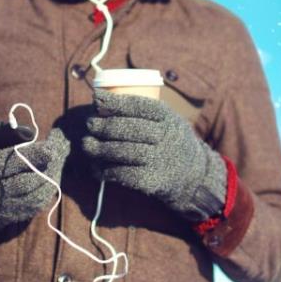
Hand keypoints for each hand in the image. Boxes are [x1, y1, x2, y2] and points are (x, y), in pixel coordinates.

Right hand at [0, 108, 70, 234]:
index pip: (8, 164)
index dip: (31, 156)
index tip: (49, 148)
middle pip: (25, 182)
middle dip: (44, 167)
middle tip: (57, 151)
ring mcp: (0, 209)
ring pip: (32, 196)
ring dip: (48, 179)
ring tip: (56, 163)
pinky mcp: (8, 218)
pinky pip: (32, 208)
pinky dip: (44, 194)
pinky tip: (50, 180)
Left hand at [82, 90, 226, 221]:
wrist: (193, 176)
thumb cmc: (169, 142)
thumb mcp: (167, 121)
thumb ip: (142, 112)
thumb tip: (99, 101)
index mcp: (168, 118)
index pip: (140, 106)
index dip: (116, 102)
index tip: (97, 100)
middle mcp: (165, 138)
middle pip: (128, 128)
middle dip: (103, 125)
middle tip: (90, 124)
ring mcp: (159, 160)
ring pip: (122, 151)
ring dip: (99, 148)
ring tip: (86, 145)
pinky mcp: (152, 181)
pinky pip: (123, 174)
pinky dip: (105, 171)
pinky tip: (96, 167)